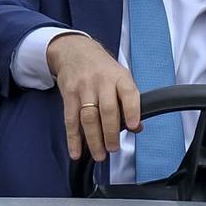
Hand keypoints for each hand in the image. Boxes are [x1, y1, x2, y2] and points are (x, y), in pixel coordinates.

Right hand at [48, 33, 140, 162]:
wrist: (74, 51)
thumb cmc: (102, 67)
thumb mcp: (120, 77)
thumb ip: (129, 101)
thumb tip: (136, 127)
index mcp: (119, 77)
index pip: (128, 93)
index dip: (132, 110)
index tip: (134, 126)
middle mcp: (101, 82)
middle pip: (107, 110)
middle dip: (110, 133)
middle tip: (113, 148)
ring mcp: (83, 88)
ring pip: (89, 118)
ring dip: (94, 139)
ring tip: (99, 154)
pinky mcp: (69, 96)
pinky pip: (70, 120)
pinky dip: (73, 138)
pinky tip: (76, 151)